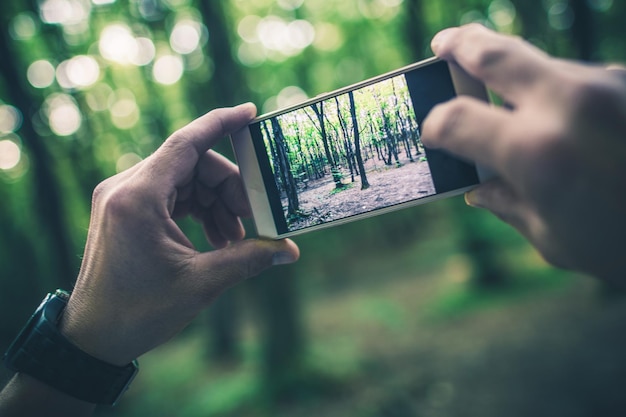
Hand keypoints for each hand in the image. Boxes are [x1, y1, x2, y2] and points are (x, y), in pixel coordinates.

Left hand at [59, 103, 299, 365]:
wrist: (93, 338)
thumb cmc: (139, 312)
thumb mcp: (200, 284)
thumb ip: (248, 260)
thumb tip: (290, 251)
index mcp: (138, 198)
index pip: (186, 143)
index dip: (220, 124)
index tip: (249, 113)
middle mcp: (125, 188)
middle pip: (191, 164)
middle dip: (228, 187)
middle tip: (254, 217)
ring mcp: (121, 198)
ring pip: (183, 179)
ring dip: (215, 202)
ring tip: (236, 238)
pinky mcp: (124, 210)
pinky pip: (170, 195)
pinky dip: (197, 210)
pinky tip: (218, 237)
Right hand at [422, 24, 625, 282]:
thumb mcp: (555, 238)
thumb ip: (508, 205)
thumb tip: (477, 190)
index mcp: (536, 152)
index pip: (458, 120)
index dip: (436, 125)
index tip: (431, 132)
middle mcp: (568, 104)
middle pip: (497, 53)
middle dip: (462, 46)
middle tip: (444, 44)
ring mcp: (606, 85)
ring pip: (544, 67)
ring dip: (520, 79)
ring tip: (511, 106)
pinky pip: (582, 80)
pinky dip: (562, 95)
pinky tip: (568, 124)